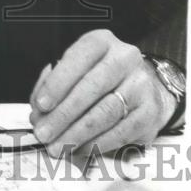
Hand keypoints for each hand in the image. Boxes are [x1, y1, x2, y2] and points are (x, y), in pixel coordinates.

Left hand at [28, 29, 176, 156]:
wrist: (146, 87)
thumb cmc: (102, 78)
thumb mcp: (75, 70)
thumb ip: (52, 85)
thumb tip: (40, 112)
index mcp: (101, 42)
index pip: (78, 59)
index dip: (57, 83)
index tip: (41, 104)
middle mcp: (125, 58)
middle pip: (91, 88)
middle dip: (64, 114)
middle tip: (45, 133)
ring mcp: (141, 84)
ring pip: (106, 112)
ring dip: (77, 133)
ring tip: (59, 145)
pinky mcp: (150, 111)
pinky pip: (121, 131)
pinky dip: (98, 143)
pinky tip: (81, 149)